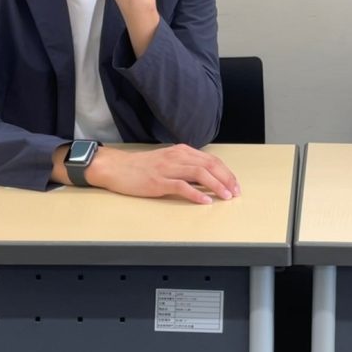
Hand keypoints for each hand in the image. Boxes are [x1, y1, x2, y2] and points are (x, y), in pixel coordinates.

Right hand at [86, 144, 240, 203]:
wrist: (116, 167)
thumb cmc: (141, 167)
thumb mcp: (167, 161)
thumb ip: (185, 165)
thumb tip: (206, 178)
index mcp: (181, 151)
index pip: (211, 160)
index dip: (226, 172)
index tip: (235, 184)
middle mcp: (177, 157)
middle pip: (209, 165)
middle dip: (226, 179)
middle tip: (235, 192)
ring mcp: (167, 168)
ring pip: (199, 174)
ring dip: (216, 185)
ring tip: (226, 196)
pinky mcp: (158, 181)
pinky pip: (181, 186)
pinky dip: (196, 193)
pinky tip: (205, 200)